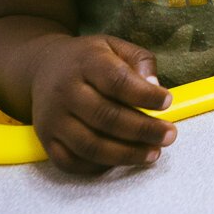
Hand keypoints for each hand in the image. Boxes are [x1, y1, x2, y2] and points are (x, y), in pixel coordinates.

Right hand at [29, 34, 177, 173]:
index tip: (167, 102)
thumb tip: (155, 87)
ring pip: (90, 145)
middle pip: (106, 117)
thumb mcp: (115, 46)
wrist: (44, 67)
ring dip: (126, 154)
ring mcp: (53, 119)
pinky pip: (72, 162)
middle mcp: (66, 92)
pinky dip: (100, 166)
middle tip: (169, 135)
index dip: (144, 95)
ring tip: (153, 153)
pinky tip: (123, 160)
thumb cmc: (89, 59)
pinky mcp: (46, 140)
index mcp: (86, 63)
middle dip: (143, 130)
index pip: (117, 81)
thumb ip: (140, 61)